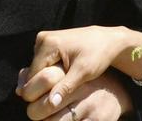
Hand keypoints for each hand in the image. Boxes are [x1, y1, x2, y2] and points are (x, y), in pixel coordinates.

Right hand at [19, 26, 134, 111]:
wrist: (109, 40)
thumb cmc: (99, 54)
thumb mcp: (83, 72)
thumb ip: (65, 87)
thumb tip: (51, 104)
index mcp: (48, 43)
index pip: (33, 76)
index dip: (41, 91)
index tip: (54, 98)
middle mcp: (42, 38)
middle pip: (33, 72)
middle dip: (44, 85)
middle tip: (61, 91)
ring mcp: (44, 39)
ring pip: (37, 69)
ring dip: (47, 79)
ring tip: (64, 83)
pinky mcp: (49, 42)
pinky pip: (43, 63)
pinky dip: (51, 72)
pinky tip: (63, 76)